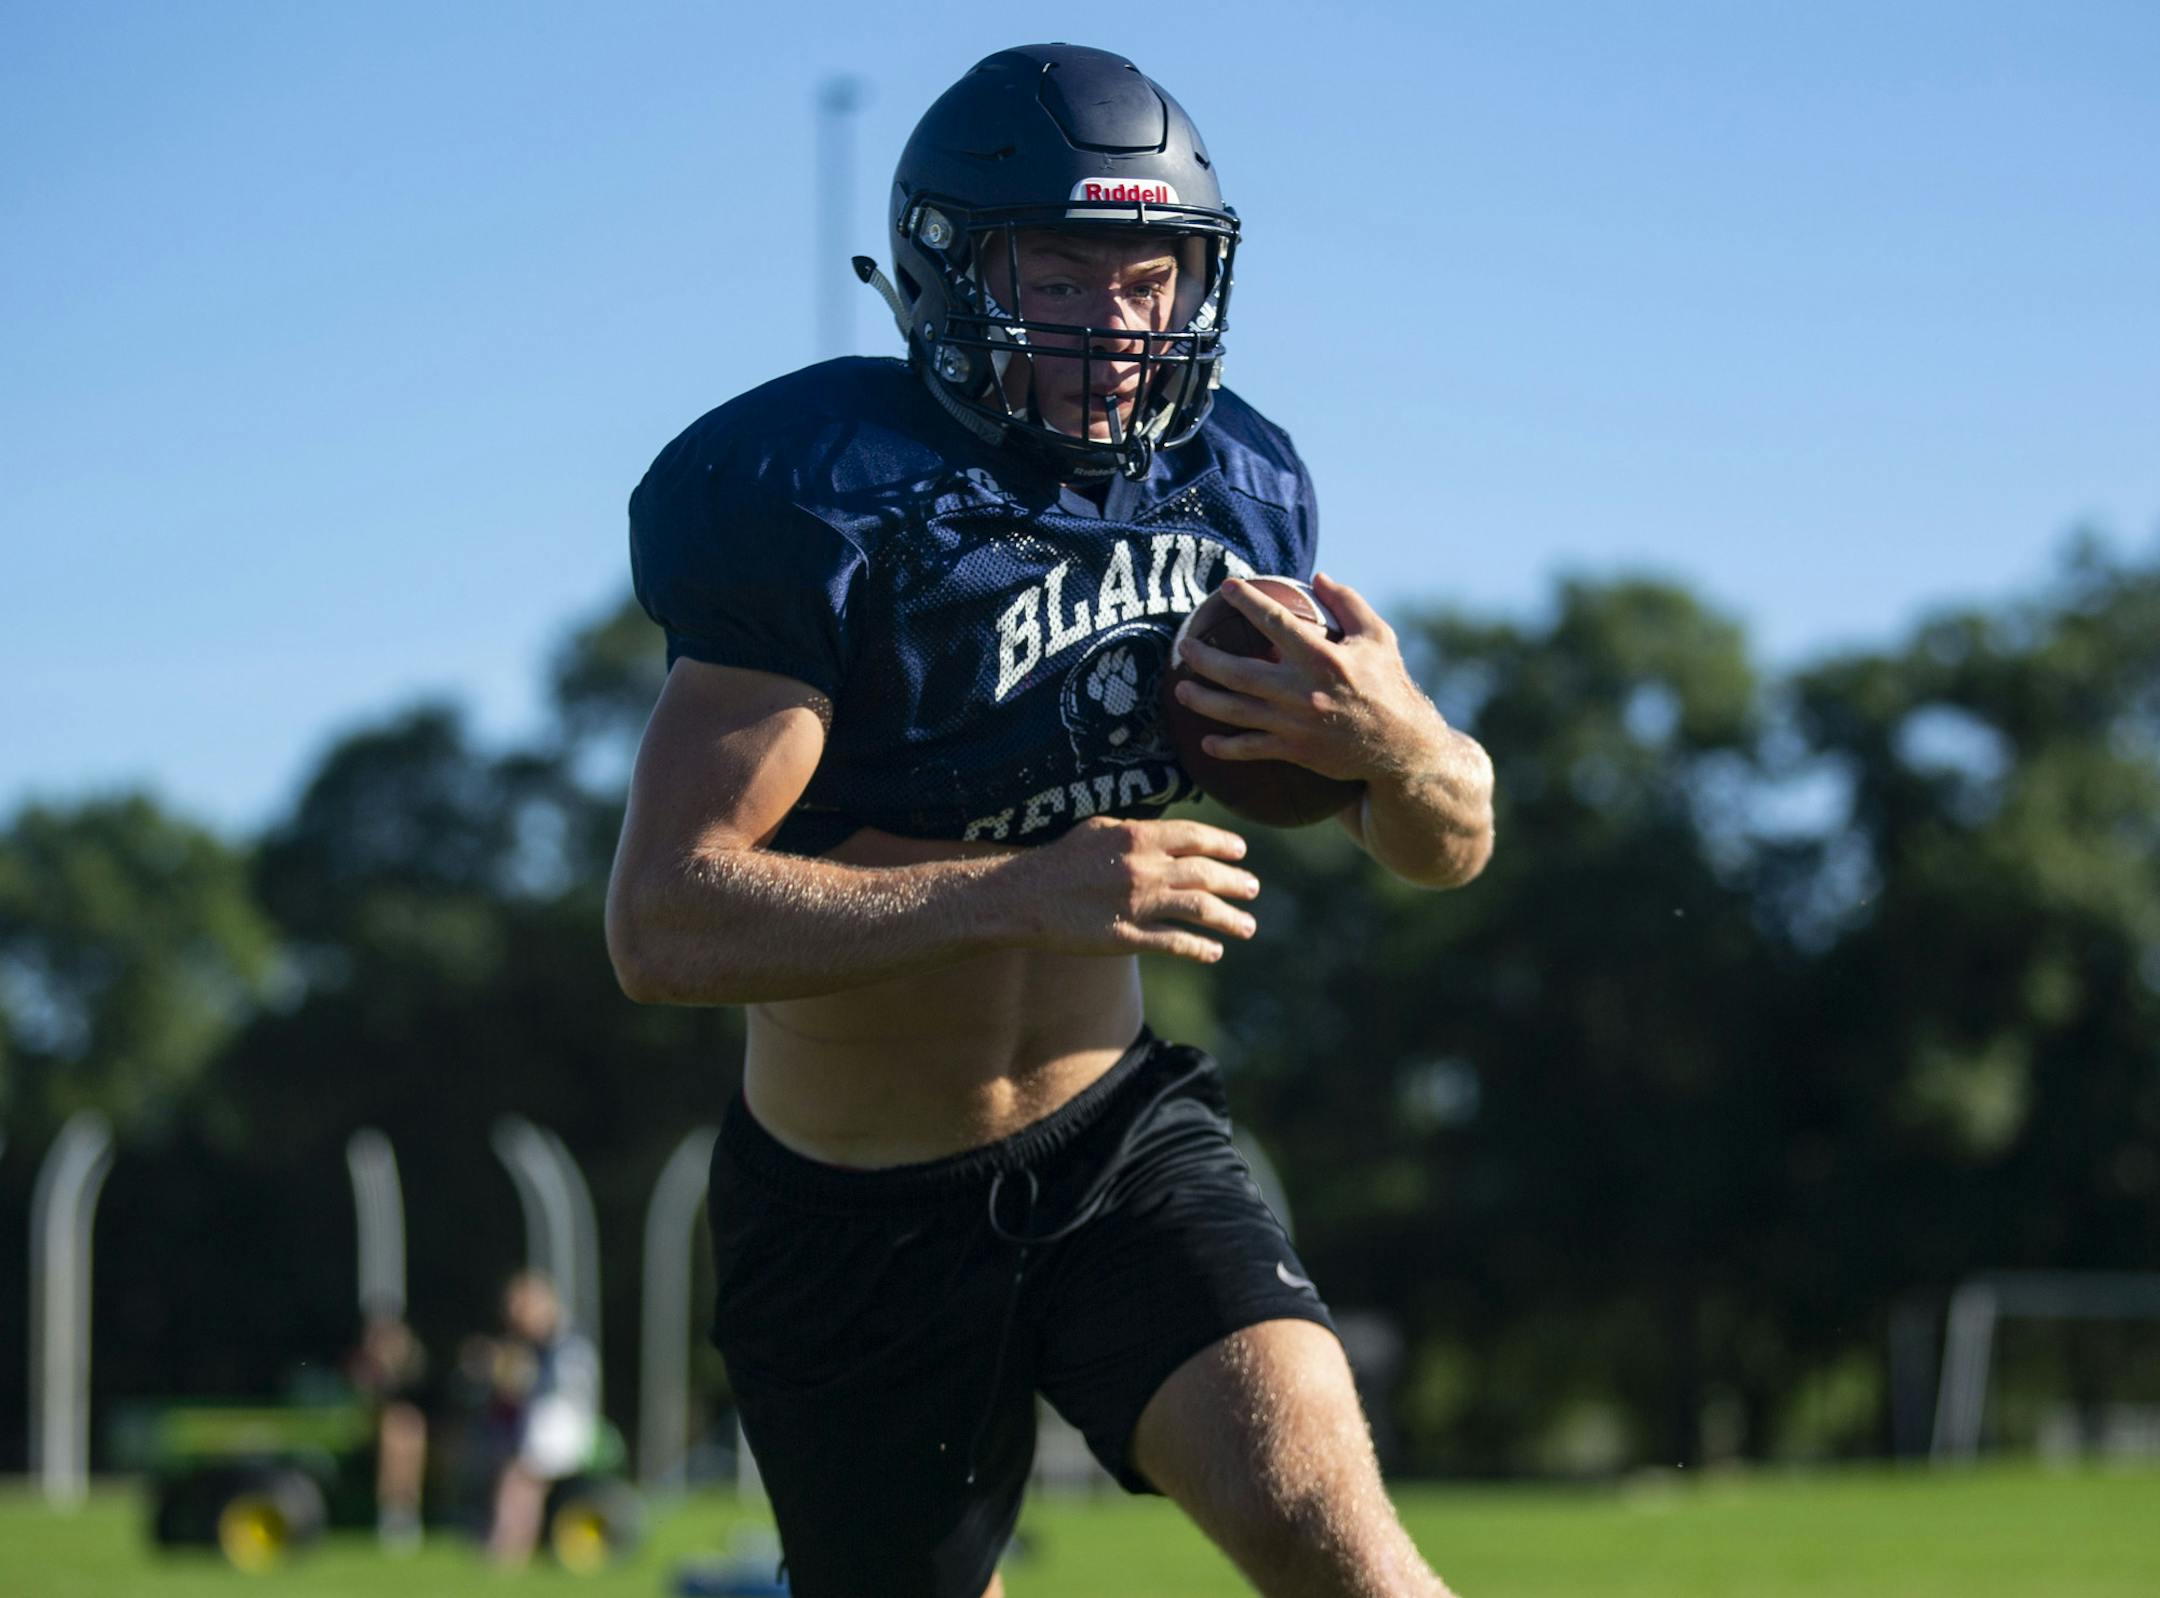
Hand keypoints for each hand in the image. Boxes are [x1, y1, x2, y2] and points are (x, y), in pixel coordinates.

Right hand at [1011, 816, 1259, 964]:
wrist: (1024, 896)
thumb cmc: (1058, 858)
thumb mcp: (1097, 828)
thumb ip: (1134, 829)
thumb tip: (1162, 830)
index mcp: (1137, 837)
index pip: (1194, 837)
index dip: (1223, 844)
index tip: (1241, 852)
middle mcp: (1143, 869)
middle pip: (1205, 874)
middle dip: (1235, 882)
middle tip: (1253, 888)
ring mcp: (1137, 904)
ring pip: (1199, 910)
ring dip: (1229, 918)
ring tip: (1247, 926)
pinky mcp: (1126, 937)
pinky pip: (1174, 942)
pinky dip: (1199, 948)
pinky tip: (1214, 952)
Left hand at [1172, 572, 1446, 784]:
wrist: (1401, 745)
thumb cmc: (1388, 685)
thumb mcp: (1378, 637)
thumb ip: (1348, 603)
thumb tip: (1318, 577)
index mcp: (1322, 657)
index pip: (1275, 621)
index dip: (1247, 601)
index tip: (1226, 587)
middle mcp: (1302, 690)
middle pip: (1239, 671)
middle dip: (1205, 658)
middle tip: (1185, 646)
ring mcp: (1294, 723)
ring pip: (1236, 711)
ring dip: (1203, 700)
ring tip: (1181, 690)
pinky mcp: (1294, 750)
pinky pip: (1251, 749)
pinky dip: (1226, 747)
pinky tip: (1206, 742)